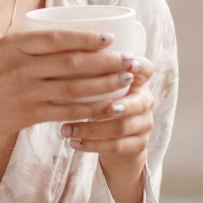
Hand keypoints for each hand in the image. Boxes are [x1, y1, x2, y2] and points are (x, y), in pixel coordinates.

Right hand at [0, 30, 135, 194]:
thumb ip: (26, 44)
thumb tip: (63, 36)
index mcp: (13, 44)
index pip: (56, 38)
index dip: (85, 38)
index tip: (109, 37)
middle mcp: (20, 66)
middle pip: (71, 63)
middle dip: (105, 62)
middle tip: (130, 61)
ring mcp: (25, 92)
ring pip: (73, 88)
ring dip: (104, 85)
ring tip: (126, 82)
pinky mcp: (27, 115)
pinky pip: (65, 112)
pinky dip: (89, 110)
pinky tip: (107, 108)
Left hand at [59, 58, 155, 202]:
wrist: (118, 138)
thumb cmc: (102, 101)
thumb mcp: (100, 85)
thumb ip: (90, 72)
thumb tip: (56, 56)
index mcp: (138, 81)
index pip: (146, 69)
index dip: (139, 66)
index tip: (128, 63)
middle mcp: (145, 101)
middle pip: (135, 103)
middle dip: (110, 106)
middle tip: (84, 108)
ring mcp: (144, 124)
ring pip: (120, 128)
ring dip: (90, 129)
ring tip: (64, 129)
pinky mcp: (137, 144)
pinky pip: (116, 146)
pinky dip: (92, 144)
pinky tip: (73, 142)